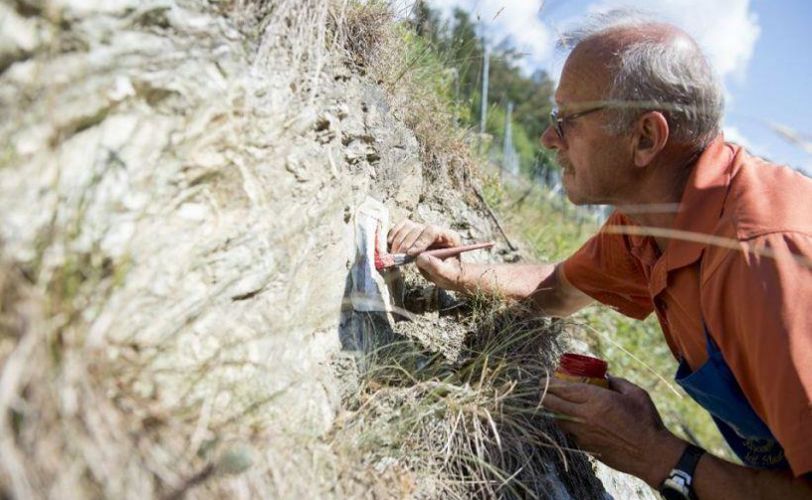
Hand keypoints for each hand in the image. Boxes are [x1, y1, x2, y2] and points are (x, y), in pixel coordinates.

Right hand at [388, 220, 464, 289]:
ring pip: (408, 226)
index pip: (432, 231)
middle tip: (399, 257)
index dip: (420, 241)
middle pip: (417, 228)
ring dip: (398, 240)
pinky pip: (401, 228)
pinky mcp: (414, 234)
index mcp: (449, 236)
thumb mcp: (448, 274)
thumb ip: (437, 267)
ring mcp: (424, 231)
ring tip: (395, 255)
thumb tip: (420, 258)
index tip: (411, 254)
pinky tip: (391, 246)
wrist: (448, 273)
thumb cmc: (451, 273)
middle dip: (406, 242)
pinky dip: (394, 235)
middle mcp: (436, 230)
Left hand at [540, 375, 684, 486]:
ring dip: (553, 410)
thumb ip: (616, 382)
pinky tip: (571, 419)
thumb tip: (604, 377)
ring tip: (554, 402)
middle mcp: (584, 417)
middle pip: (552, 404)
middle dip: (543, 395)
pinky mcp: (585, 447)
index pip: (562, 389)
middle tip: (542, 390)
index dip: (549, 383)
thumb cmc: (646, 421)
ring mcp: (582, 434)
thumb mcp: (634, 393)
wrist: (651, 454)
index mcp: (596, 400)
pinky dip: (566, 424)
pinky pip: (568, 432)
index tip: (544, 379)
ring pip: (557, 420)